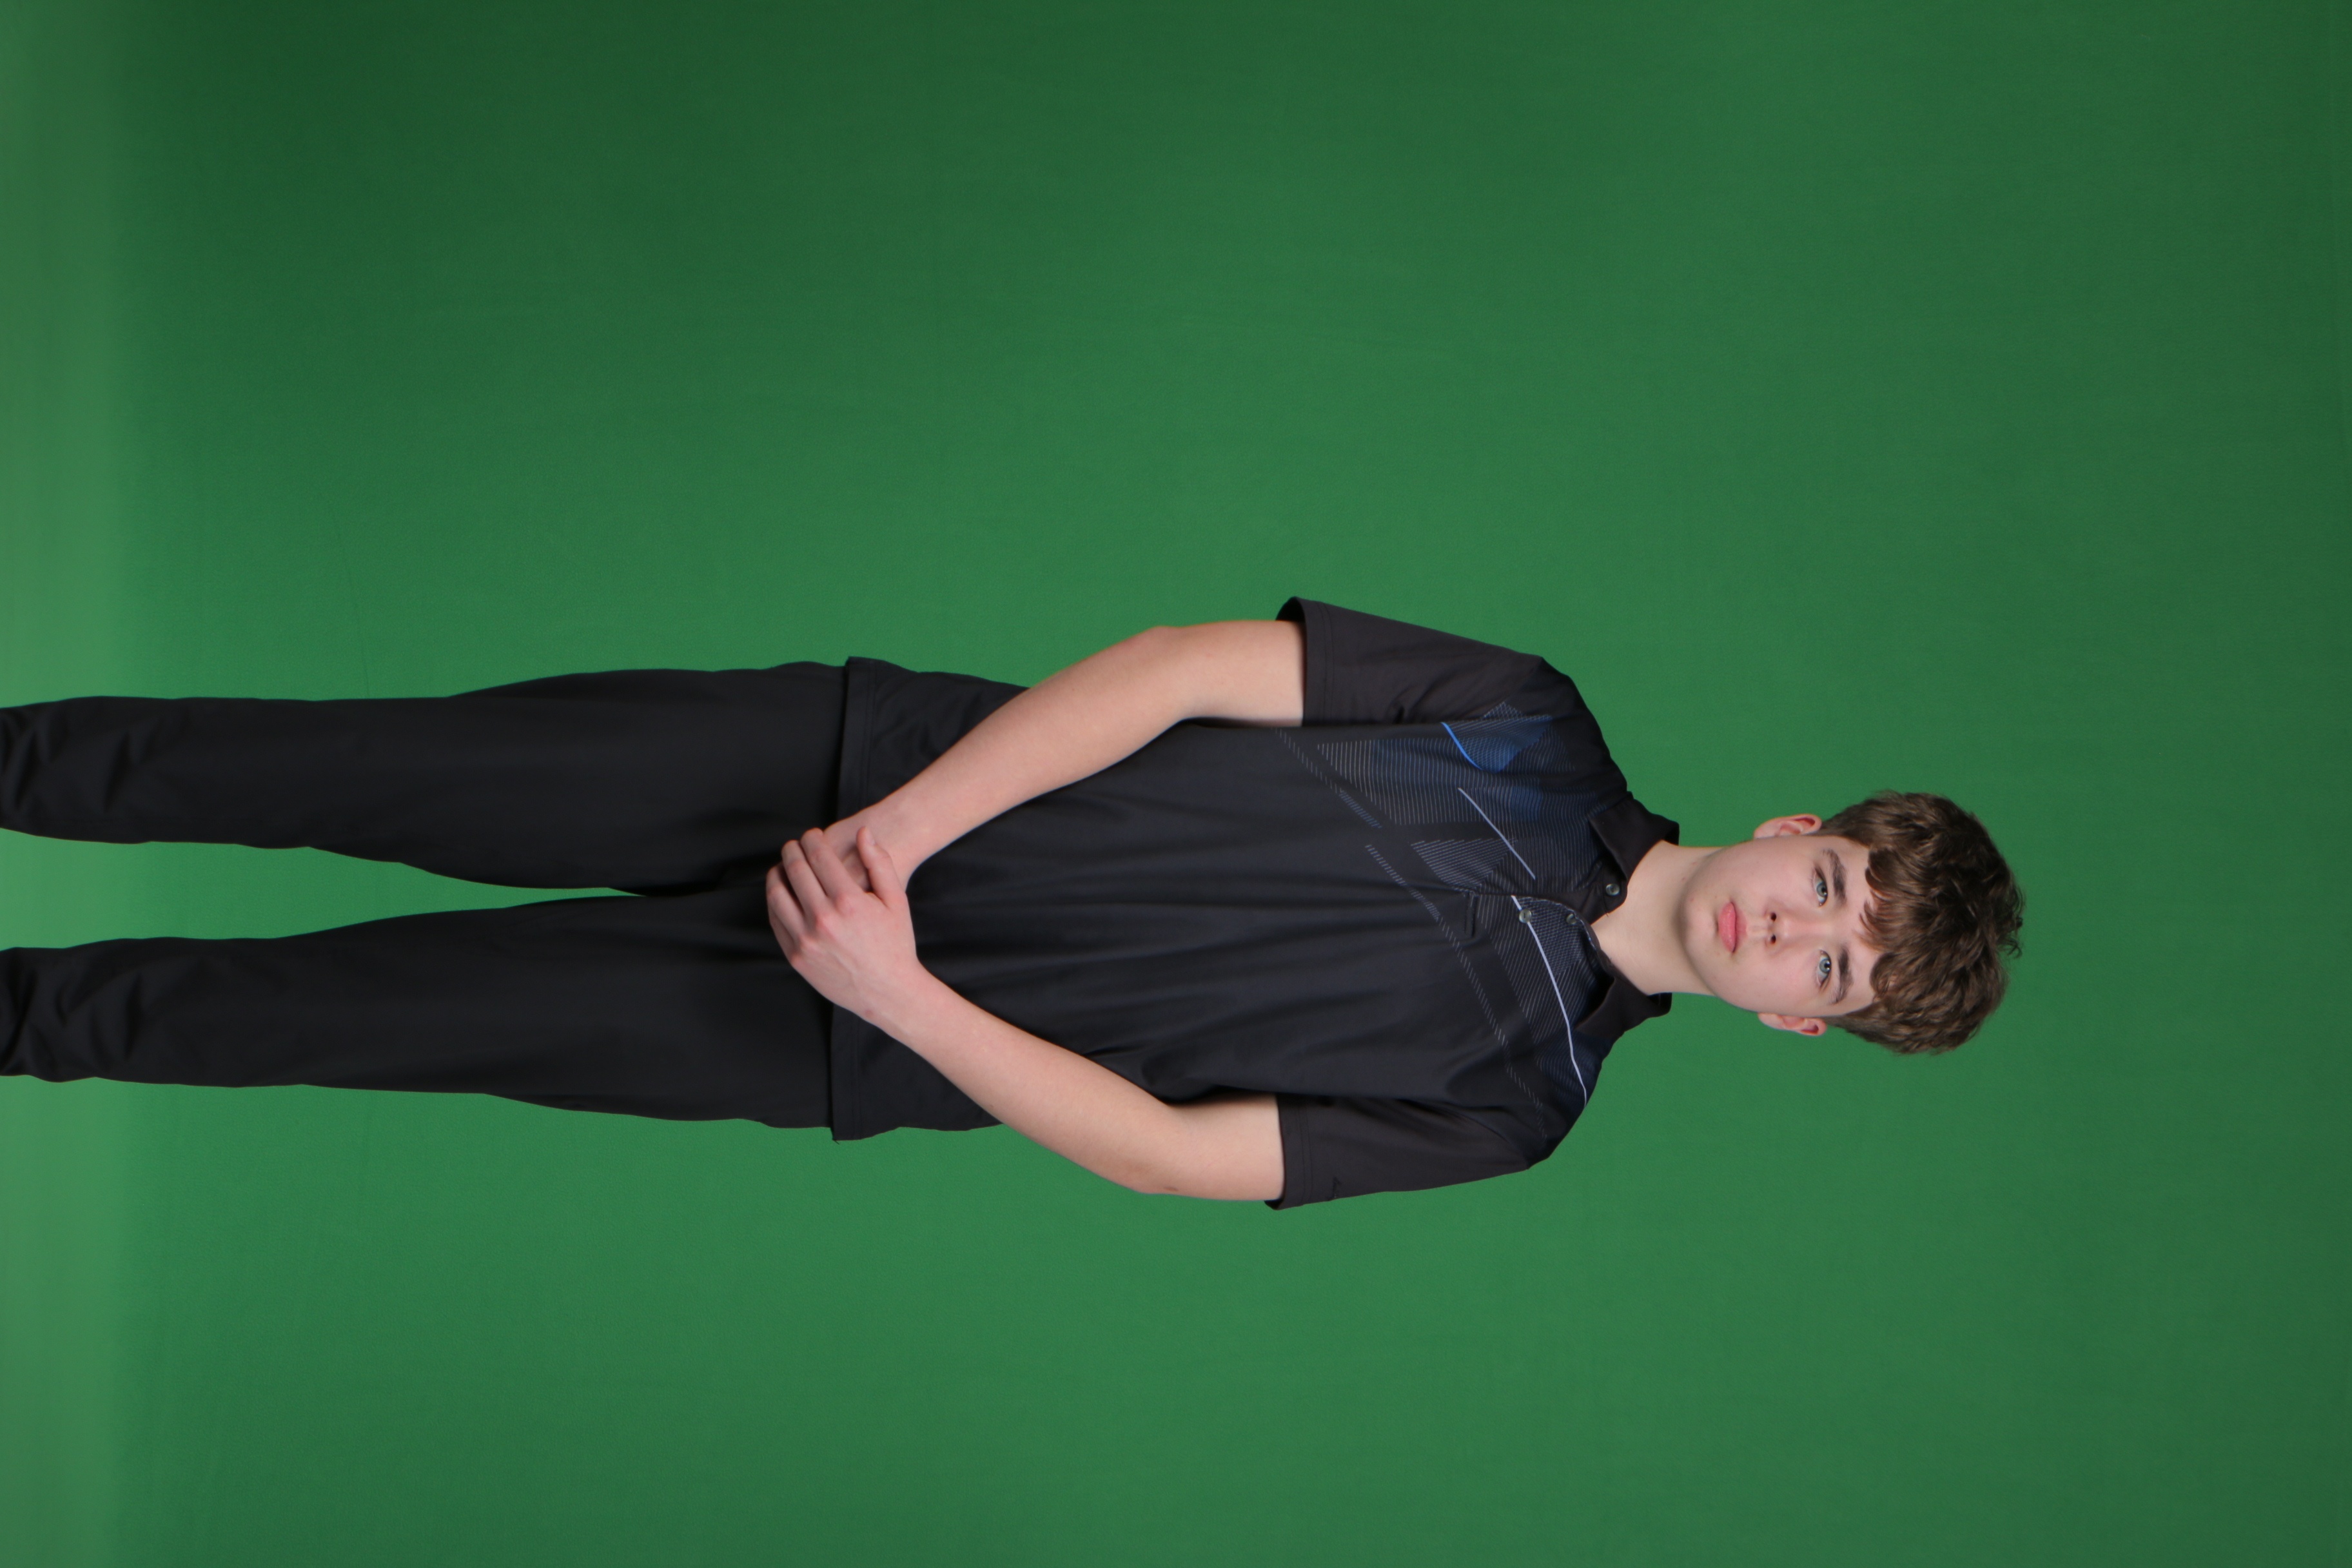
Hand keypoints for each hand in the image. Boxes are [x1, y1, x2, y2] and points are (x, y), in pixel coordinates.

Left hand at [764, 826, 929, 1024]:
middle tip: (793, 845)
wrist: (887, 991)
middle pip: (795, 870)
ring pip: (777, 894)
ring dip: (777, 873)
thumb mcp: (896, 900)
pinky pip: (775, 920)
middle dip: (792, 850)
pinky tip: (781, 893)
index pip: (819, 857)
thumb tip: (863, 833)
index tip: (811, 835)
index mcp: (849, 902)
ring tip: (782, 866)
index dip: (812, 840)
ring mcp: (805, 939)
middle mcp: (823, 919)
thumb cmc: (895, 944)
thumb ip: (879, 863)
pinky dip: (774, 901)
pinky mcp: (796, 956)